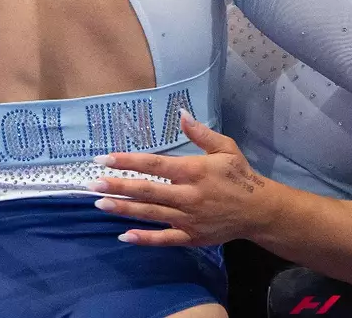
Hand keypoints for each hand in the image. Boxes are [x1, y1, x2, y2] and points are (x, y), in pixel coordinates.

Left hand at [87, 112, 272, 245]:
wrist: (259, 211)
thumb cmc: (239, 175)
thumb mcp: (225, 148)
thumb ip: (201, 133)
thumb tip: (180, 113)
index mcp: (194, 171)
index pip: (155, 165)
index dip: (128, 161)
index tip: (105, 158)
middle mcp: (188, 196)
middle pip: (147, 191)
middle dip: (118, 186)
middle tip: (92, 183)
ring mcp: (188, 219)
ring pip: (150, 214)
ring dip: (124, 209)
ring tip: (100, 203)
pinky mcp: (191, 237)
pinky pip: (164, 239)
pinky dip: (144, 239)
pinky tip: (123, 236)